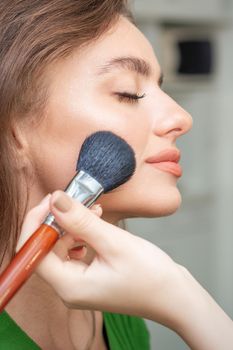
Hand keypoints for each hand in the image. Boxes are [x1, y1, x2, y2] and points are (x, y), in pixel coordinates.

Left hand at [18, 191, 186, 324]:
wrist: (175, 296)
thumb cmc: (151, 276)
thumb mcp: (114, 243)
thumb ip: (81, 220)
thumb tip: (55, 199)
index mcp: (69, 286)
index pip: (34, 250)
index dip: (37, 221)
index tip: (52, 199)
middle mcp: (69, 288)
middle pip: (46, 247)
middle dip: (58, 220)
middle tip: (76, 199)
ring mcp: (79, 283)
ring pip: (60, 246)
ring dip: (72, 225)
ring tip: (93, 210)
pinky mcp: (90, 276)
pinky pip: (75, 250)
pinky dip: (82, 233)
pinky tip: (96, 222)